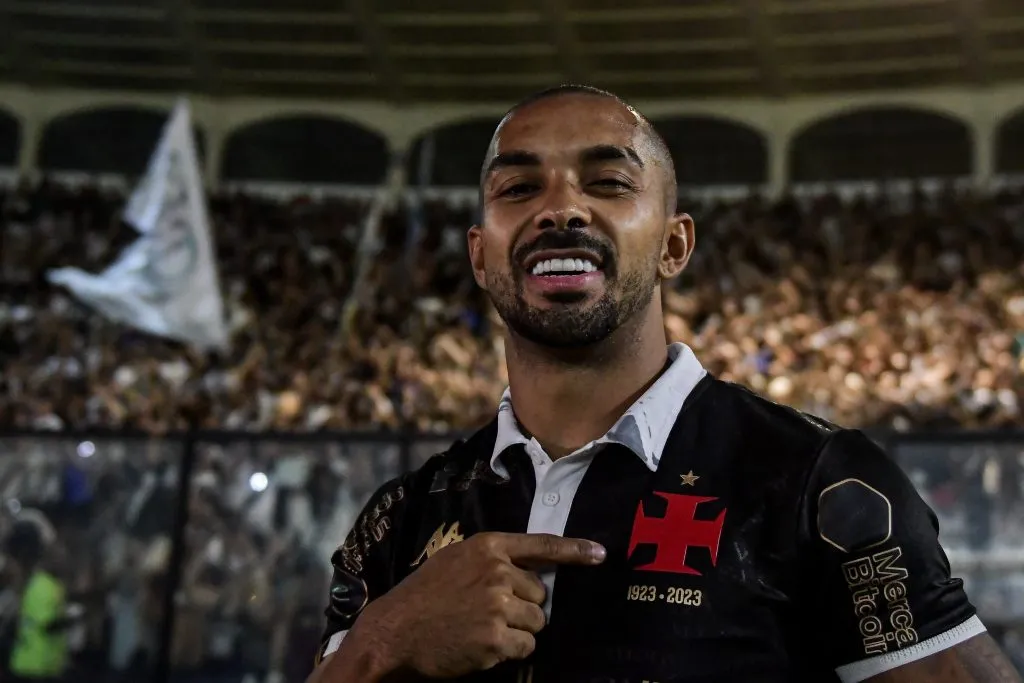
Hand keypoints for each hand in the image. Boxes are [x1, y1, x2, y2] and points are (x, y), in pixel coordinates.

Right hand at [336, 532, 605, 679]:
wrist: (394, 633)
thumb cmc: (422, 597)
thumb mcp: (454, 561)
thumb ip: (491, 559)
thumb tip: (529, 571)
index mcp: (487, 546)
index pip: (540, 545)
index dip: (575, 550)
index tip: (601, 554)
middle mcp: (497, 571)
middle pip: (540, 593)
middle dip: (523, 607)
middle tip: (488, 613)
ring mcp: (498, 605)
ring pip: (536, 622)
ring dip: (518, 631)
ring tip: (482, 629)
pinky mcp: (496, 638)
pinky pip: (526, 647)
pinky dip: (511, 652)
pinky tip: (482, 647)